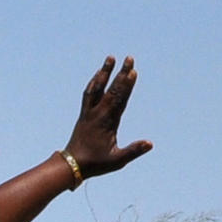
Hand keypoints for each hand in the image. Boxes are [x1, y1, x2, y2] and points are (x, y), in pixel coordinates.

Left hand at [63, 56, 151, 182]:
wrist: (72, 164)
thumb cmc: (96, 163)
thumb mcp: (117, 160)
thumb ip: (133, 151)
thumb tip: (150, 143)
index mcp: (107, 122)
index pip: (119, 100)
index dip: (126, 85)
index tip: (132, 72)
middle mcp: (97, 113)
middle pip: (112, 89)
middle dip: (121, 73)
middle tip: (129, 58)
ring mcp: (89, 112)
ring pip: (97, 87)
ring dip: (104, 72)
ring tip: (110, 58)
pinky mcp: (84, 113)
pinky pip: (89, 93)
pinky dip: (94, 82)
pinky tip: (99, 74)